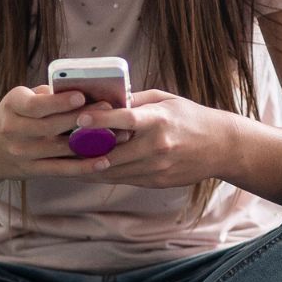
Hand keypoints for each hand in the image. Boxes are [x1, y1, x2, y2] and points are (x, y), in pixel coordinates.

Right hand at [0, 85, 113, 181]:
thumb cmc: (13, 115)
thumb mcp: (21, 99)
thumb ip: (47, 94)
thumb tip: (83, 88)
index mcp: (12, 106)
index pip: (35, 105)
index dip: (59, 102)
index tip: (81, 95)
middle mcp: (14, 130)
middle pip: (51, 126)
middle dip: (82, 118)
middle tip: (109, 110)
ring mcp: (22, 153)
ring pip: (60, 149)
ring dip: (90, 143)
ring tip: (117, 135)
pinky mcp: (32, 171)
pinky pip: (61, 169)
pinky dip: (84, 166)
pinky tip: (104, 161)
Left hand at [69, 89, 238, 189]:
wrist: (220, 147)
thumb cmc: (190, 117)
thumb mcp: (165, 100)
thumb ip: (136, 101)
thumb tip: (105, 99)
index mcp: (159, 120)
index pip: (125, 119)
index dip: (100, 120)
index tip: (78, 119)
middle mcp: (157, 145)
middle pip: (113, 151)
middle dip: (85, 151)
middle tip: (60, 146)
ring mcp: (157, 166)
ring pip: (114, 171)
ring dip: (89, 167)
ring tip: (67, 162)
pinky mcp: (157, 181)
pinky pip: (124, 179)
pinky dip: (106, 174)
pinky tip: (89, 170)